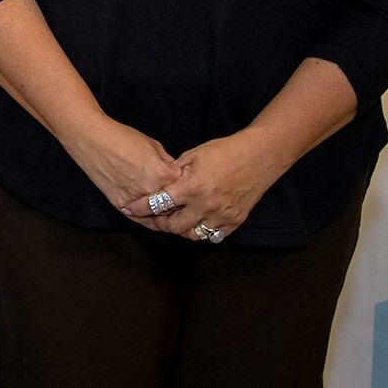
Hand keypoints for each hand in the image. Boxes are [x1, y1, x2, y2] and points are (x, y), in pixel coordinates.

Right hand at [65, 117, 184, 217]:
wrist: (92, 139)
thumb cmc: (121, 137)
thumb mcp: (154, 146)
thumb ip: (167, 164)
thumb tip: (176, 175)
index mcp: (163, 173)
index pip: (187, 188)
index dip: (188, 187)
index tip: (189, 188)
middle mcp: (151, 189)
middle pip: (175, 205)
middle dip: (179, 203)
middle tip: (183, 204)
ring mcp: (135, 199)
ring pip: (157, 215)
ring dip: (163, 213)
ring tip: (169, 212)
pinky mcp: (120, 204)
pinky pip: (139, 217)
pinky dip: (146, 216)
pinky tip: (150, 214)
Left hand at [125, 131, 279, 240]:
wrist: (258, 156)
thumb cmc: (224, 152)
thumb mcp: (193, 156)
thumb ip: (173, 172)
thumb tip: (158, 183)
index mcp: (191, 187)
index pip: (157, 203)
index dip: (140, 207)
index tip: (129, 208)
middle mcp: (206, 205)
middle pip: (173, 226)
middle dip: (159, 223)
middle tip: (154, 217)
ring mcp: (222, 215)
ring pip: (193, 235)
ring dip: (181, 229)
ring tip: (175, 220)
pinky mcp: (235, 221)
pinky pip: (213, 236)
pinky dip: (202, 231)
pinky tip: (197, 222)